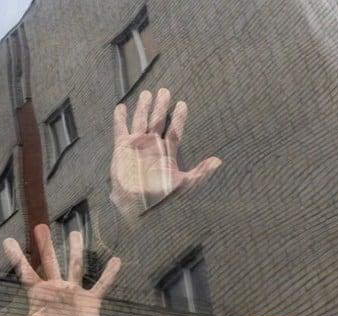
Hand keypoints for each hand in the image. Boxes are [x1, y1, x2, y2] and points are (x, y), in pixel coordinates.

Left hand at [0, 224, 120, 315]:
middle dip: (44, 245)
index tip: (7, 240)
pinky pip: (102, 285)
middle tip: (40, 227)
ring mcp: (74, 295)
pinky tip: (117, 261)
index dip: (16, 256)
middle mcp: (55, 291)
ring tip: (76, 233)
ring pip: (75, 266)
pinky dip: (110, 274)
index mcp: (38, 296)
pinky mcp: (91, 302)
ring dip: (76, 250)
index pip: (25, 271)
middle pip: (49, 262)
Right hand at [111, 88, 220, 220]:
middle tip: (164, 90)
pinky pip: (120, 129)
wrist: (134, 202)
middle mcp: (152, 145)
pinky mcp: (122, 147)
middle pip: (158, 121)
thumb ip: (200, 173)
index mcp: (166, 152)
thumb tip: (218, 160)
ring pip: (140, 121)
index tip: (182, 104)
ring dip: (143, 107)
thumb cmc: (158, 196)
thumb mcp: (183, 185)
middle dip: (161, 106)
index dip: (178, 117)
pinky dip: (120, 119)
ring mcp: (136, 145)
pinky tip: (121, 107)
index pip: (174, 130)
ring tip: (146, 93)